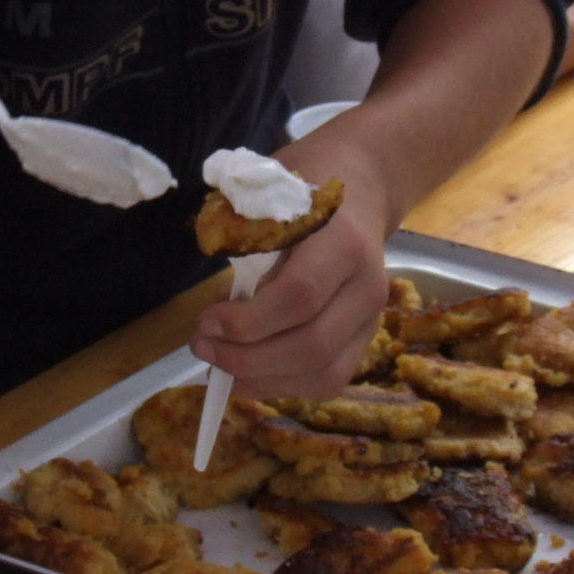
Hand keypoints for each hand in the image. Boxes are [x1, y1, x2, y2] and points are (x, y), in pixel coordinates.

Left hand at [189, 131, 390, 398]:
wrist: (361, 186)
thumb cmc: (303, 186)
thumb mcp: (264, 196)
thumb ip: (239, 244)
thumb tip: (221, 308)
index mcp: (343, 243)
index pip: (298, 297)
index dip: (246, 321)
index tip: (205, 321)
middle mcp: (367, 287)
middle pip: (311, 346)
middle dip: (247, 359)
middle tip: (202, 348)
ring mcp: (371, 318)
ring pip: (323, 374)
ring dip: (263, 381)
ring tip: (219, 366)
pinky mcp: (365, 338)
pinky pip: (327, 380)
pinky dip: (282, 386)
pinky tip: (246, 375)